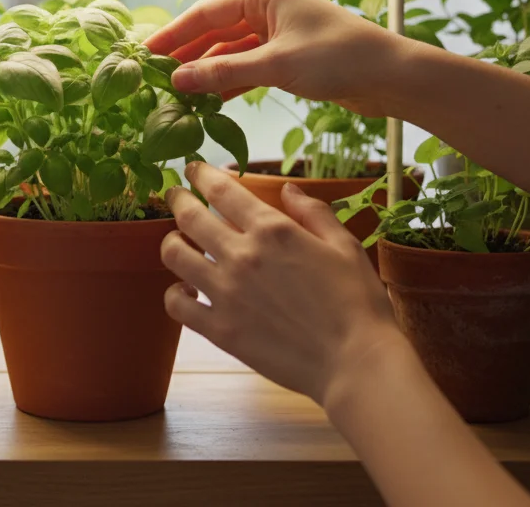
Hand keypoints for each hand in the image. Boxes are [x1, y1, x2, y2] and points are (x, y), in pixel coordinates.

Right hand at [143, 0, 411, 116]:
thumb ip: (223, 72)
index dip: (174, 34)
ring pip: (231, 51)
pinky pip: (248, 67)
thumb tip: (177, 80)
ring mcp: (279, 33)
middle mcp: (269, 8)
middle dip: (187, 54)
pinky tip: (208, 100)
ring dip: (207, 71)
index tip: (145, 53)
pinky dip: (229, 82)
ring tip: (175, 93)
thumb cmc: (338, 59)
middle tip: (153, 76)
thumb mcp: (275, 66)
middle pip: (215, 30)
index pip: (206, 12)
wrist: (391, 77)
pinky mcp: (289, 57)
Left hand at [161, 161, 407, 407]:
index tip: (194, 168)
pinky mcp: (220, 329)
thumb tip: (286, 189)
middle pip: (188, 217)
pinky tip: (185, 290)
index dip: (202, 174)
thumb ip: (313, 213)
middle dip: (177, 199)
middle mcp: (242, 256)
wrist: (355, 361)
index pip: (222, 190)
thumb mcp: (345, 246)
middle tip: (175, 194)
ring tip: (178, 241)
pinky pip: (177, 304)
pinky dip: (175, 293)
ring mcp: (226, 293)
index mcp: (273, 230)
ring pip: (175, 256)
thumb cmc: (357, 302)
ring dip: (172, 242)